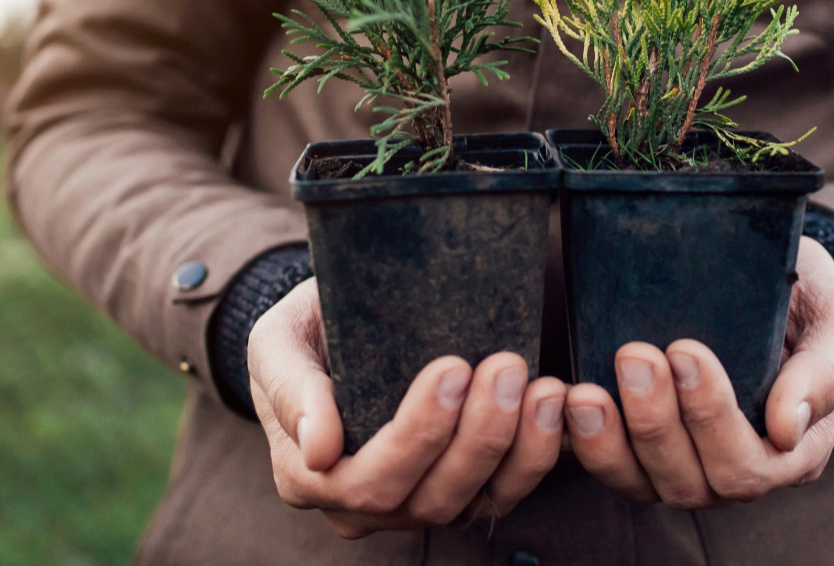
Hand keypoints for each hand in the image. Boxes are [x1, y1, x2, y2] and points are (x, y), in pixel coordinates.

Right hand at [247, 278, 567, 537]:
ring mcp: (415, 504)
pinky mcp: (462, 492)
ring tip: (543, 385)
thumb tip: (318, 449)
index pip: (367, 481)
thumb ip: (290, 387)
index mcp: (308, 477)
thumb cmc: (305, 331)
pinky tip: (556, 404)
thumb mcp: (278, 341)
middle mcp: (360, 507)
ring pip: (473, 501)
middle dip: (476, 435)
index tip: (453, 369)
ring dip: (517, 448)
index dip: (416, 435)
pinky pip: (505, 491)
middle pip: (427, 498)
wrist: (337, 326)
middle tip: (506, 366)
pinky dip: (537, 453)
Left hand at [564, 236, 833, 506]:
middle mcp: (738, 470)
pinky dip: (581, 442)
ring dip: (609, 441)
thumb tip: (788, 428)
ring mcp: (685, 465)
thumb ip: (825, 368)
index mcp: (794, 450)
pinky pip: (608, 467)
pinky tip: (562, 401)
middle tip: (635, 355)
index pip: (749, 465)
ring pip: (642, 483)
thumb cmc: (807, 299)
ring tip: (584, 391)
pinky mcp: (640, 450)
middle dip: (658, 422)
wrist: (766, 276)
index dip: (712, 417)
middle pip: (692, 480)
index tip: (684, 349)